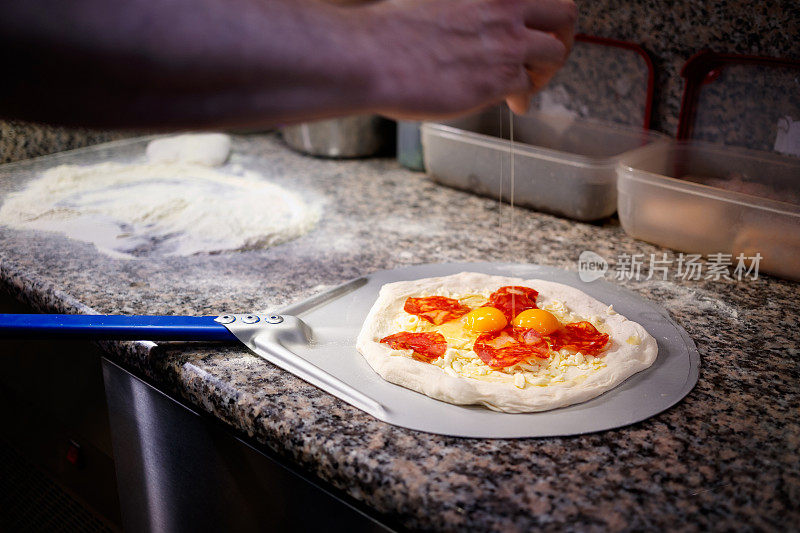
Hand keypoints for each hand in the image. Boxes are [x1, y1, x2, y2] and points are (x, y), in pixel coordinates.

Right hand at [360, 0, 576, 118]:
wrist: (373, 58)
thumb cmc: (390, 31)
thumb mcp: (435, 2)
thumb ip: (466, 10)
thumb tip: (472, 28)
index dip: (543, 10)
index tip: (536, 24)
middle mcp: (504, 7)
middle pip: (564, 13)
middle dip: (560, 35)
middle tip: (547, 53)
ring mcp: (505, 43)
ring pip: (554, 52)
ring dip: (545, 69)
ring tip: (529, 84)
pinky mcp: (499, 78)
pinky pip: (529, 87)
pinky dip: (524, 98)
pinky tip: (513, 105)